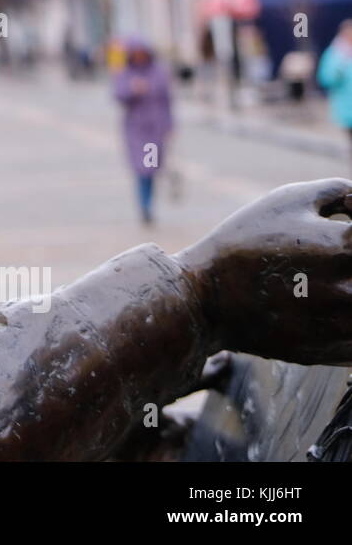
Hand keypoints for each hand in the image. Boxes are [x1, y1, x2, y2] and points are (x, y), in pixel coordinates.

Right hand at [176, 178, 351, 364]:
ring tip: (317, 283)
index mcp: (347, 245)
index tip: (343, 234)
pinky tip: (322, 307)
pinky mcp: (336, 351)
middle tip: (322, 261)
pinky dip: (346, 319)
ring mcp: (346, 324)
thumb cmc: (243, 243)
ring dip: (349, 289)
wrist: (206, 299)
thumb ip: (341, 193)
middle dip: (349, 264)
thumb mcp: (287, 200)